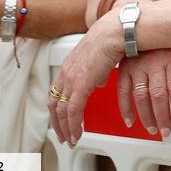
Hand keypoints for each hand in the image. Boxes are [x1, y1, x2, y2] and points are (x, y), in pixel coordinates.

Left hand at [47, 11, 125, 146]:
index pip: (56, 93)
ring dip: (65, 128)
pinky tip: (78, 133)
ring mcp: (71, 78)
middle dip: (58, 124)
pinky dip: (73, 125)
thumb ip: (96, 72)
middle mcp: (66, 73)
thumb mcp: (100, 59)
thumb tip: (99, 81)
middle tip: (64, 137)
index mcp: (69, 66)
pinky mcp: (81, 84)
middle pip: (54, 104)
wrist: (117, 31)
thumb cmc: (114, 39)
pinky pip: (73, 110)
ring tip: (72, 140)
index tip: (63, 121)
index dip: (58, 110)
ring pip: (61, 111)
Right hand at [116, 48, 170, 136]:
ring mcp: (137, 66)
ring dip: (147, 117)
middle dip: (162, 117)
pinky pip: (123, 92)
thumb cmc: (163, 42)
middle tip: (166, 130)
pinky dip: (125, 109)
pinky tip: (131, 121)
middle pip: (158, 95)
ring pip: (141, 97)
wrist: (139, 26)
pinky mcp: (123, 69)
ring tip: (153, 129)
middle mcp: (153, 63)